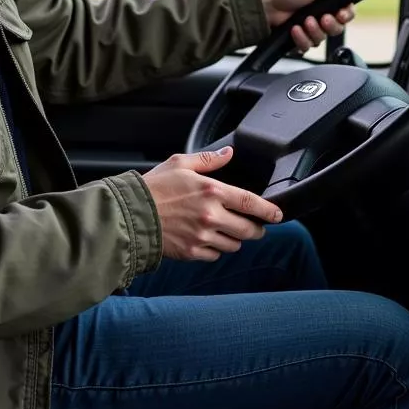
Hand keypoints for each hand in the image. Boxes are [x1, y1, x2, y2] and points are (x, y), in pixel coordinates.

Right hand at [142, 148, 282, 261]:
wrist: (130, 215)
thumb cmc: (154, 187)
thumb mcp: (180, 163)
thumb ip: (208, 160)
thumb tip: (229, 153)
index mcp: (211, 191)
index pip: (249, 202)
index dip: (268, 210)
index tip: (278, 214)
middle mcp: (211, 216)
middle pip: (248, 229)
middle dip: (256, 229)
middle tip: (255, 226)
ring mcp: (202, 237)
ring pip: (234, 244)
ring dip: (235, 238)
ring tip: (227, 230)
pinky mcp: (192, 253)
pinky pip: (215, 255)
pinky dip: (216, 249)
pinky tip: (207, 239)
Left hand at [257, 0, 354, 52]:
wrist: (264, 2)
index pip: (346, 9)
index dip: (347, 14)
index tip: (342, 15)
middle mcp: (319, 11)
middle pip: (338, 27)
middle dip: (332, 25)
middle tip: (323, 19)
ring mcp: (309, 25)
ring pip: (323, 37)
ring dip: (315, 31)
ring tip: (305, 21)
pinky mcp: (299, 36)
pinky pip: (308, 45)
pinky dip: (302, 39)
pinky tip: (295, 29)